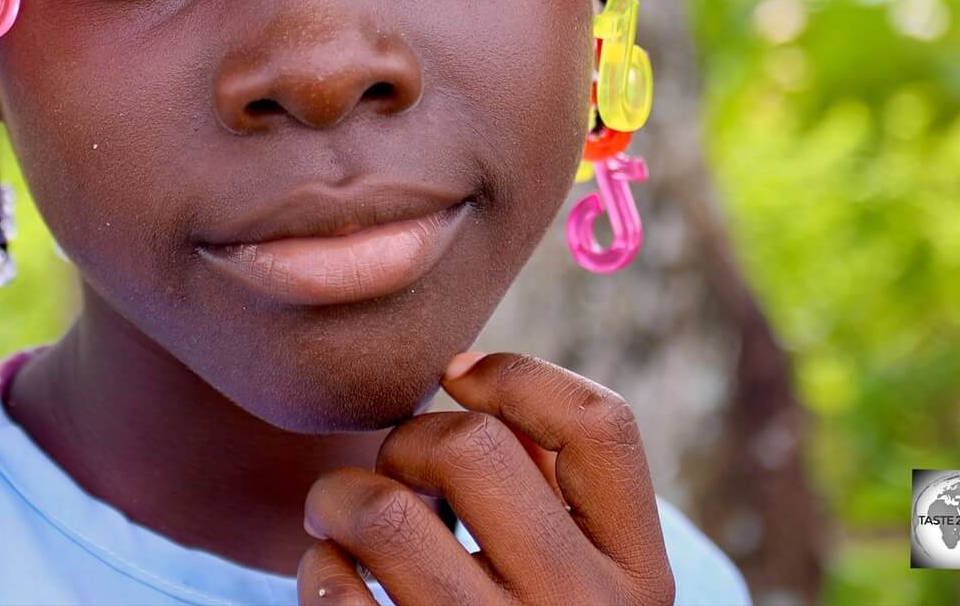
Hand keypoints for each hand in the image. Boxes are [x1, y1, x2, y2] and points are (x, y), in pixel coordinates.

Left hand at [298, 352, 674, 605]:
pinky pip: (336, 593)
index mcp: (641, 579)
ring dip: (340, 497)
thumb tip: (467, 376)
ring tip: (340, 517)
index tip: (459, 377)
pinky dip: (318, 569)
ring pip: (385, 512)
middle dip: (407, 439)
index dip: (517, 374)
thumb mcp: (584, 580)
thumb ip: (555, 492)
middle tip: (395, 471)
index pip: (600, 425)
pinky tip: (334, 577)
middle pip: (471, 449)